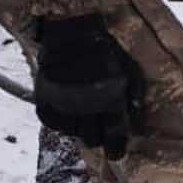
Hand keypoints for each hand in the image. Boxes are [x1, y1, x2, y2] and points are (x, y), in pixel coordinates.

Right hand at [33, 14, 142, 159]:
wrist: (73, 31)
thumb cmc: (108, 50)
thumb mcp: (130, 71)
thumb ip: (134, 100)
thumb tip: (138, 128)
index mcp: (110, 100)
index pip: (113, 137)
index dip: (115, 148)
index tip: (116, 152)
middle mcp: (86, 107)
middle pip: (92, 139)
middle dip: (98, 137)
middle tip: (100, 130)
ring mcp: (63, 104)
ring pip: (72, 133)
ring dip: (80, 129)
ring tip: (84, 117)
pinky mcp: (45, 98)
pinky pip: (51, 123)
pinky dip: (60, 122)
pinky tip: (68, 113)